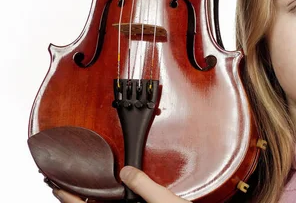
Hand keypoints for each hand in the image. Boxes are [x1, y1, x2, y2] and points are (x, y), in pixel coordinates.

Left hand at [53, 166, 189, 202]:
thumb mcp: (164, 201)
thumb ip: (144, 185)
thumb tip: (126, 171)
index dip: (68, 198)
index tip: (55, 185)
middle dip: (73, 197)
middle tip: (58, 184)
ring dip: (86, 199)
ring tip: (74, 189)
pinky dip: (102, 201)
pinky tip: (102, 195)